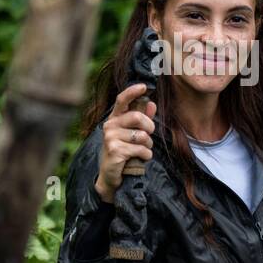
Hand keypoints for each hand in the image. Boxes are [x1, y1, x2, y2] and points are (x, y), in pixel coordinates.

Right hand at [95, 82, 156, 203]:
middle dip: (149, 128)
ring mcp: (110, 138)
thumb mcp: (132, 134)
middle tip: (149, 137)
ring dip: (148, 145)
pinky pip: (140, 149)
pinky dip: (146, 155)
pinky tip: (139, 159)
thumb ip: (142, 119)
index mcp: (114, 119)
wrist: (110, 176)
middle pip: (137, 117)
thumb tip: (152, 103)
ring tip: (142, 150)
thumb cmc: (123, 152)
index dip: (132, 92)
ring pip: (141, 136)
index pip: (121, 100)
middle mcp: (110, 125)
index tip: (144, 87)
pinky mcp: (115, 150)